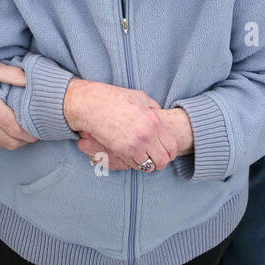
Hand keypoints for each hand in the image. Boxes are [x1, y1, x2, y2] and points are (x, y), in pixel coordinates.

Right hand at [0, 60, 35, 149]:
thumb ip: (13, 74)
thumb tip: (32, 80)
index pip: (16, 129)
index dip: (31, 133)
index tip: (40, 129)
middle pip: (11, 142)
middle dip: (25, 140)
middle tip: (35, 132)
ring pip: (1, 145)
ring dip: (14, 142)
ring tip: (23, 132)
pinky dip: (1, 141)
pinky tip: (6, 132)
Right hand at [75, 107, 192, 170]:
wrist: (92, 105)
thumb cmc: (115, 99)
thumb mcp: (140, 97)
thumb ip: (153, 108)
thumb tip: (160, 114)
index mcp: (154, 121)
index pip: (171, 146)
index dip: (171, 152)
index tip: (167, 152)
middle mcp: (147, 135)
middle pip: (163, 160)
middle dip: (161, 161)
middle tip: (157, 158)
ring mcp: (134, 145)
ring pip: (149, 166)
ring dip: (149, 164)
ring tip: (145, 158)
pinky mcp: (122, 151)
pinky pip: (135, 165)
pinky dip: (136, 163)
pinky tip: (133, 156)